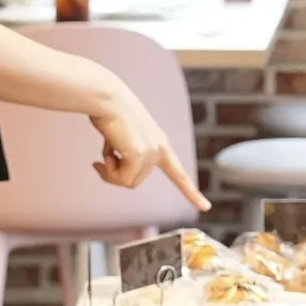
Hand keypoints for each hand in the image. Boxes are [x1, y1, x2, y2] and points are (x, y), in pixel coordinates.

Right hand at [85, 85, 203, 208]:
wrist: (106, 98)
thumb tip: (109, 169)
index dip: (191, 192)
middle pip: (134, 181)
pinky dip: (108, 171)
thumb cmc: (109, 114)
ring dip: (110, 172)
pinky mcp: (139, 155)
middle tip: (100, 161)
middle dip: (114, 175)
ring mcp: (152, 152)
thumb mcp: (122, 139)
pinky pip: (121, 178)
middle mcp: (160, 149)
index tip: (206, 207)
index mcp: (160, 144)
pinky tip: (104, 151)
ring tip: (103, 153)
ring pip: (127, 182)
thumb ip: (125, 156)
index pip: (179, 174)